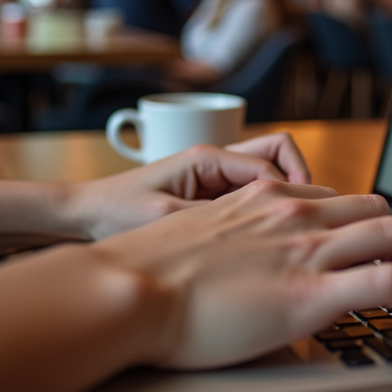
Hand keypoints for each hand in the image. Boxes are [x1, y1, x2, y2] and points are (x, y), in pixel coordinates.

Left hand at [66, 132, 311, 239]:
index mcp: (208, 158)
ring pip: (268, 172)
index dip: (295, 188)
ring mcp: (214, 175)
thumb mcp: (168, 219)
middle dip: (298, 180)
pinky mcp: (209, 193)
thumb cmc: (117, 212)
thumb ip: (215, 218)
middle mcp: (216, 160)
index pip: (271, 163)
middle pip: (278, 153)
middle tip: (308, 216)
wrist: (84, 215)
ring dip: (282, 195)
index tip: (307, 218)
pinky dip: (263, 209)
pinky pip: (249, 193)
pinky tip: (262, 238)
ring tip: (289, 228)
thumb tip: (259, 226)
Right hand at [91, 180, 391, 369]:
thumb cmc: (150, 270)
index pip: (340, 199)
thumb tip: (247, 261)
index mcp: (267, 196)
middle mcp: (295, 213)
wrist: (128, 287)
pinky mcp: (311, 293)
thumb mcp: (202, 234)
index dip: (363, 227)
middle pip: (378, 211)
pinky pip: (389, 283)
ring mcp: (306, 249)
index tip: (369, 252)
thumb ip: (236, 236)